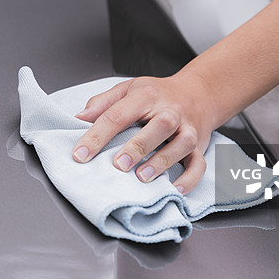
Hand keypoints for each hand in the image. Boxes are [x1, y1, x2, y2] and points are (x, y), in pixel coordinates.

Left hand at [71, 74, 214, 193]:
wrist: (199, 93)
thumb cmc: (158, 94)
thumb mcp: (127, 89)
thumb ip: (102, 103)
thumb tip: (78, 118)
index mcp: (146, 97)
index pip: (118, 114)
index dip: (97, 135)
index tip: (80, 154)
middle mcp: (169, 112)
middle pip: (158, 126)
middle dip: (138, 146)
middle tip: (118, 164)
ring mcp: (187, 129)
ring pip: (181, 144)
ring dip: (162, 161)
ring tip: (142, 177)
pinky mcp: (199, 146)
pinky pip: (199, 164)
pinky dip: (190, 178)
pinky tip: (175, 189)